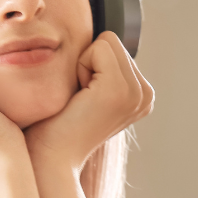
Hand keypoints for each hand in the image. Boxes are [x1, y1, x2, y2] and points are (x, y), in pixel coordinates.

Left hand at [25, 32, 153, 171]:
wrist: (51, 158)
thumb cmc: (58, 126)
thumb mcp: (90, 93)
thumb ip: (103, 69)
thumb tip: (98, 39)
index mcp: (142, 95)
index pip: (115, 47)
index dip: (91, 65)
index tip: (85, 98)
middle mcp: (146, 94)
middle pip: (112, 41)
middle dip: (88, 63)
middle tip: (81, 99)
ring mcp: (137, 92)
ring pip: (106, 42)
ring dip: (84, 65)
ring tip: (81, 99)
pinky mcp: (121, 89)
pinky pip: (98, 48)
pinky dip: (81, 67)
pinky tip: (80, 98)